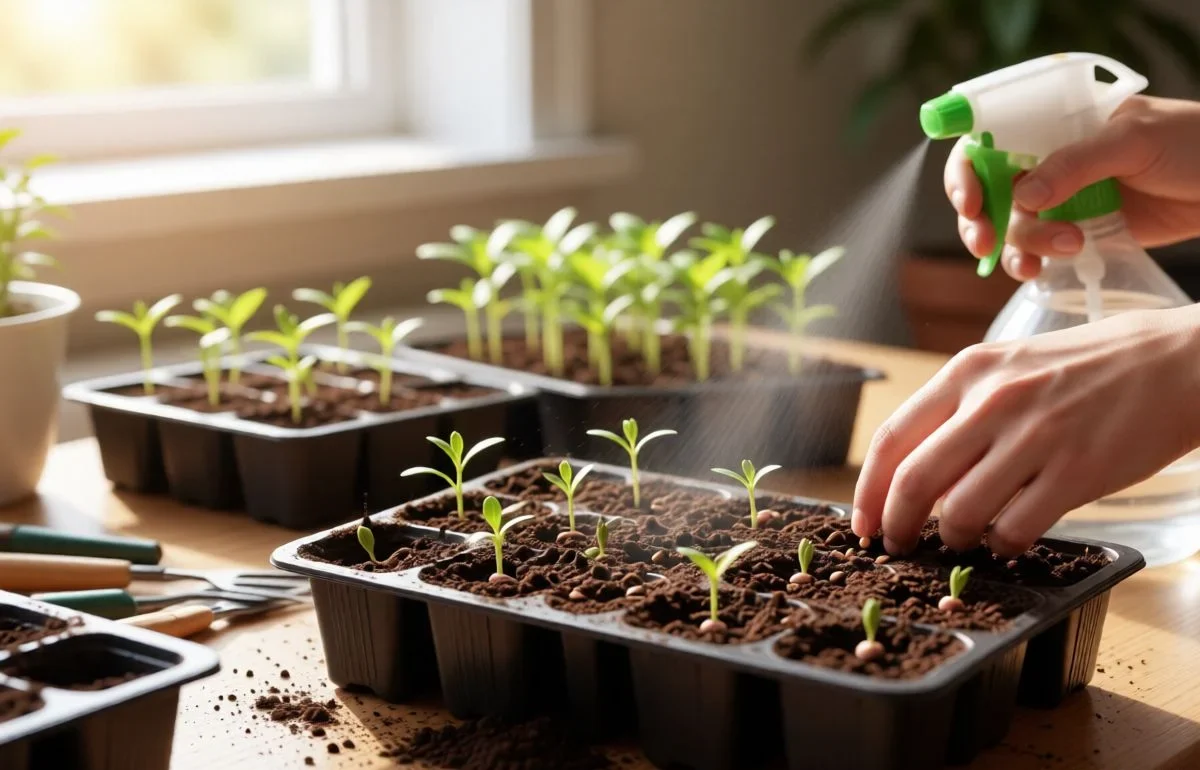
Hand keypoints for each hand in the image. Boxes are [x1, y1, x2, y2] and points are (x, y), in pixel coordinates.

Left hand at [851, 305, 1199, 555]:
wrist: (1175, 363)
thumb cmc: (1085, 368)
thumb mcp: (1009, 367)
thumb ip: (960, 412)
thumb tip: (912, 473)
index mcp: (968, 371)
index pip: (893, 439)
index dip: (867, 491)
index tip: (863, 523)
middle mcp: (994, 400)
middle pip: (915, 481)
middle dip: (896, 526)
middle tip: (898, 547)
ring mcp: (1036, 436)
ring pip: (962, 512)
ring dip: (954, 539)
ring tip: (964, 539)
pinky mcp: (1077, 471)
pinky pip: (1016, 529)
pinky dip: (1002, 545)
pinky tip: (1008, 538)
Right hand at [946, 95, 1199, 279]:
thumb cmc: (1188, 141)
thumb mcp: (1131, 140)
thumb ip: (1076, 163)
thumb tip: (1023, 195)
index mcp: (1050, 126)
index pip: (988, 141)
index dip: (967, 171)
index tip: (971, 202)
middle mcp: (1046, 162)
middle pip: (988, 191)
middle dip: (980, 219)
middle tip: (986, 242)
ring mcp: (1060, 200)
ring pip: (1011, 226)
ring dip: (1020, 243)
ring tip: (1063, 246)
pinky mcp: (1075, 232)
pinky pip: (1035, 251)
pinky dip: (1029, 263)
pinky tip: (1040, 271)